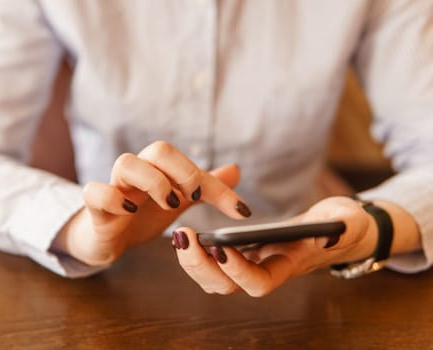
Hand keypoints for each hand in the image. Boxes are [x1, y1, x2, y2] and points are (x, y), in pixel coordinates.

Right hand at [52, 141, 251, 265]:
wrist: (106, 237)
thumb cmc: (141, 214)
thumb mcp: (177, 201)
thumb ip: (203, 188)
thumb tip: (236, 171)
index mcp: (159, 170)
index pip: (191, 164)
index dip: (218, 188)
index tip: (240, 211)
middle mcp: (138, 173)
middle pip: (158, 149)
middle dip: (183, 172)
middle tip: (192, 199)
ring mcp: (114, 187)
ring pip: (126, 163)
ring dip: (153, 182)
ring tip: (168, 205)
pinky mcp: (95, 207)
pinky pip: (94, 191)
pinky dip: (113, 198)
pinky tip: (130, 212)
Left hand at [173, 196, 379, 296]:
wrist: (339, 227)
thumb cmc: (346, 226)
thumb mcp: (350, 222)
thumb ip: (343, 229)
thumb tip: (331, 236)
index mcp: (289, 267)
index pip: (259, 282)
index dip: (239, 271)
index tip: (221, 248)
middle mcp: (266, 270)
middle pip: (226, 286)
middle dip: (201, 266)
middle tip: (183, 236)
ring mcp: (253, 262)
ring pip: (214, 277)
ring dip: (192, 259)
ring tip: (179, 233)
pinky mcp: (245, 250)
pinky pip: (215, 259)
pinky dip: (198, 250)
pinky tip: (187, 230)